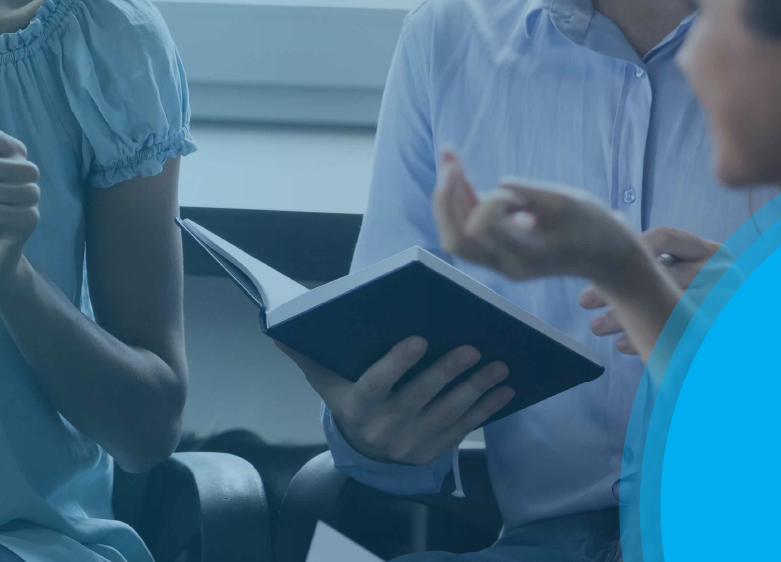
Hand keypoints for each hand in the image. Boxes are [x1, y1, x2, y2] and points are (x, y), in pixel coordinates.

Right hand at [278, 337, 513, 466]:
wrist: (366, 454)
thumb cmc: (349, 401)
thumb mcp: (327, 383)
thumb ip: (308, 355)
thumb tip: (276, 327)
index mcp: (358, 407)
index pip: (378, 384)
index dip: (398, 363)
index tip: (419, 338)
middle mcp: (385, 428)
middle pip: (420, 397)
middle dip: (448, 372)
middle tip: (473, 347)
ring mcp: (413, 442)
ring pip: (448, 413)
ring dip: (476, 389)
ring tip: (499, 365)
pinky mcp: (436, 450)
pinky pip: (464, 429)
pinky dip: (487, 410)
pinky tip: (504, 390)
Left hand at [430, 148, 639, 285]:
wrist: (605, 255)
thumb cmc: (593, 226)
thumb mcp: (569, 203)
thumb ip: (532, 193)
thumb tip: (500, 181)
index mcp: (527, 256)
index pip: (482, 230)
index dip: (488, 201)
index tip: (514, 193)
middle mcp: (507, 264)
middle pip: (457, 240)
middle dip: (446, 198)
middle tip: (449, 158)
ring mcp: (500, 261)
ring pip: (457, 234)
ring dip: (449, 194)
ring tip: (448, 154)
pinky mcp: (498, 249)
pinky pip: (469, 227)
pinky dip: (461, 198)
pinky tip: (456, 166)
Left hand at [580, 226, 719, 353]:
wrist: (748, 322)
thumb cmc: (708, 292)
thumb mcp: (695, 271)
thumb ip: (663, 260)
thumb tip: (609, 245)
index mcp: (713, 253)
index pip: (666, 238)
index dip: (627, 249)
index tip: (598, 262)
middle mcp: (722, 275)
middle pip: (658, 275)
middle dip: (617, 288)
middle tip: (585, 299)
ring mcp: (724, 304)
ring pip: (662, 308)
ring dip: (624, 319)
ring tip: (596, 326)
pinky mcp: (718, 333)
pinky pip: (674, 336)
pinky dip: (645, 341)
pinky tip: (622, 343)